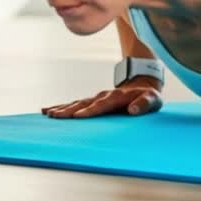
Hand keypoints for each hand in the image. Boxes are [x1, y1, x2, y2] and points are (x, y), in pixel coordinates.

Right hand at [42, 78, 162, 117]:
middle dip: (69, 110)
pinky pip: (75, 103)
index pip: (102, 105)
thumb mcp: (153, 99)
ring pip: (77, 103)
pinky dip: (62, 107)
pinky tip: (49, 110)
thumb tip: (132, 110)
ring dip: (62, 108)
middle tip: (54, 115)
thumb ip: (144, 104)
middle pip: (84, 103)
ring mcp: (97, 97)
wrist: (143, 84)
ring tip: (47, 113)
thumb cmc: (149, 96)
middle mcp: (104, 96)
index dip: (90, 110)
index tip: (77, 116)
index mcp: (118, 97)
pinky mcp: (93, 101)